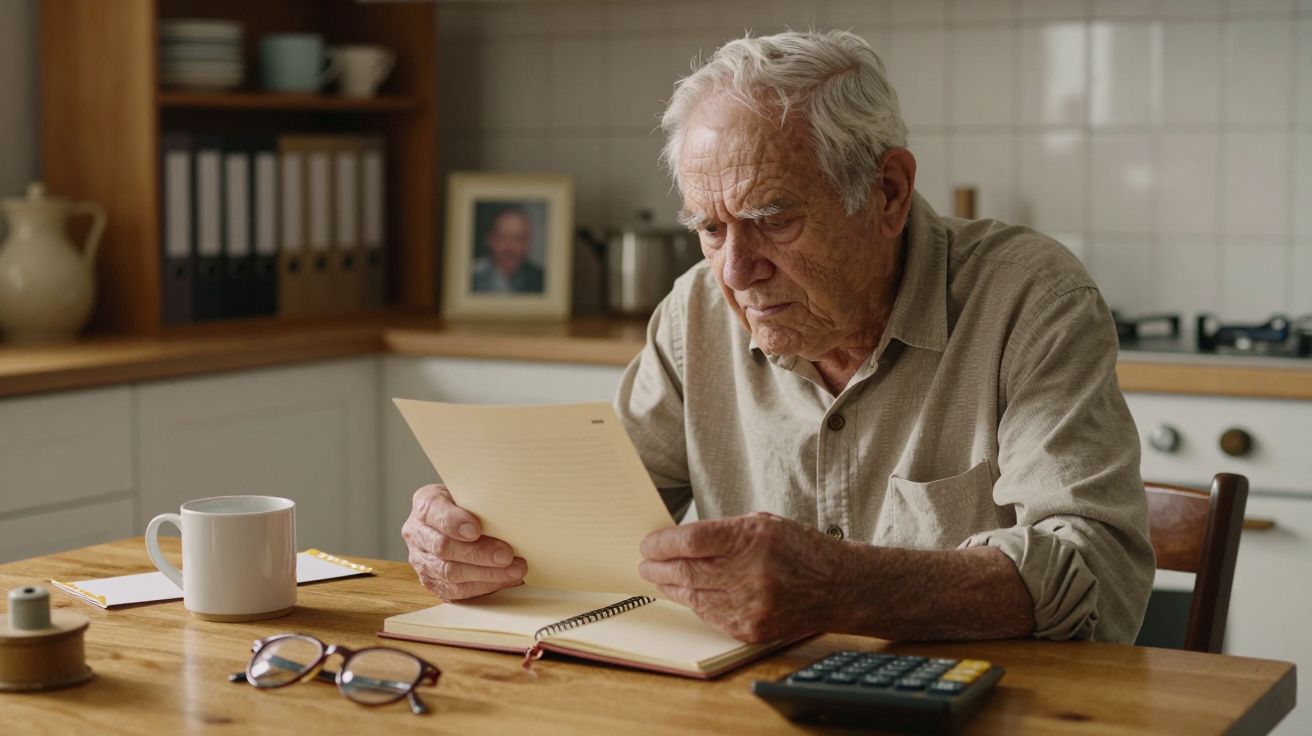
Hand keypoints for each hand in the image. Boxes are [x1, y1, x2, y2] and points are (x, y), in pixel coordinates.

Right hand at [402, 484, 525, 600]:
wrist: (457, 521)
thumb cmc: (468, 505)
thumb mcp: (471, 493)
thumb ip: (481, 501)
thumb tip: (509, 514)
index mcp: (425, 504)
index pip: (433, 512)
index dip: (454, 522)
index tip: (476, 529)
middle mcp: (417, 533)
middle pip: (443, 547)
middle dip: (478, 553)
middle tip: (505, 555)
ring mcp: (422, 561)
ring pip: (450, 573)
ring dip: (486, 573)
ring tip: (514, 570)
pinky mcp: (433, 583)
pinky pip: (457, 590)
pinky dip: (485, 586)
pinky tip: (505, 579)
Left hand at [638, 512, 850, 641]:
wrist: (839, 587)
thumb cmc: (800, 549)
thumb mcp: (764, 524)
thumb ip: (723, 532)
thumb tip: (680, 541)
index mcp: (753, 539)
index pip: (691, 541)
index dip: (662, 543)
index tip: (649, 544)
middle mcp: (750, 573)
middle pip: (687, 570)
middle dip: (658, 566)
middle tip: (645, 563)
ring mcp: (751, 605)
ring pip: (693, 596)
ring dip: (671, 586)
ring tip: (659, 577)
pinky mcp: (751, 629)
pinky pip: (710, 616)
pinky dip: (694, 603)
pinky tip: (687, 594)